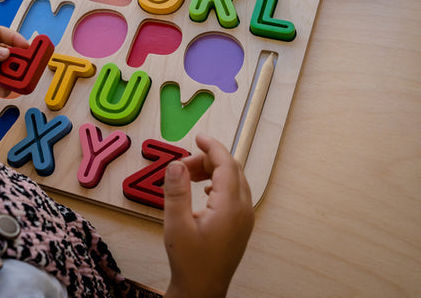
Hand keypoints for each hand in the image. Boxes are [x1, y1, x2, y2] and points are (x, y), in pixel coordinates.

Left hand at [0, 26, 27, 121]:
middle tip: (27, 66)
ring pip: (6, 68)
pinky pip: (1, 83)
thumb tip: (6, 52)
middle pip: (6, 52)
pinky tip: (5, 89)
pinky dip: (6, 86)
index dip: (14, 38)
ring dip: (13, 74)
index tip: (26, 46)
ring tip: (17, 80)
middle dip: (18, 58)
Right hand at [163, 134, 253, 297]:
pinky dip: (218, 184)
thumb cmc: (190, 263)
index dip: (213, 147)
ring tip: (187, 178)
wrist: (202, 290)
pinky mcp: (241, 225)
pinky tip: (202, 191)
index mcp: (230, 207)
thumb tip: (176, 165)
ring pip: (234, 181)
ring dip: (212, 172)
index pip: (226, 164)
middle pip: (231, 170)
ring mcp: (245, 218)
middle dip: (208, 160)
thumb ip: (176, 192)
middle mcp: (243, 210)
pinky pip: (234, 194)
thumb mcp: (176, 225)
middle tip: (182, 165)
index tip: (199, 138)